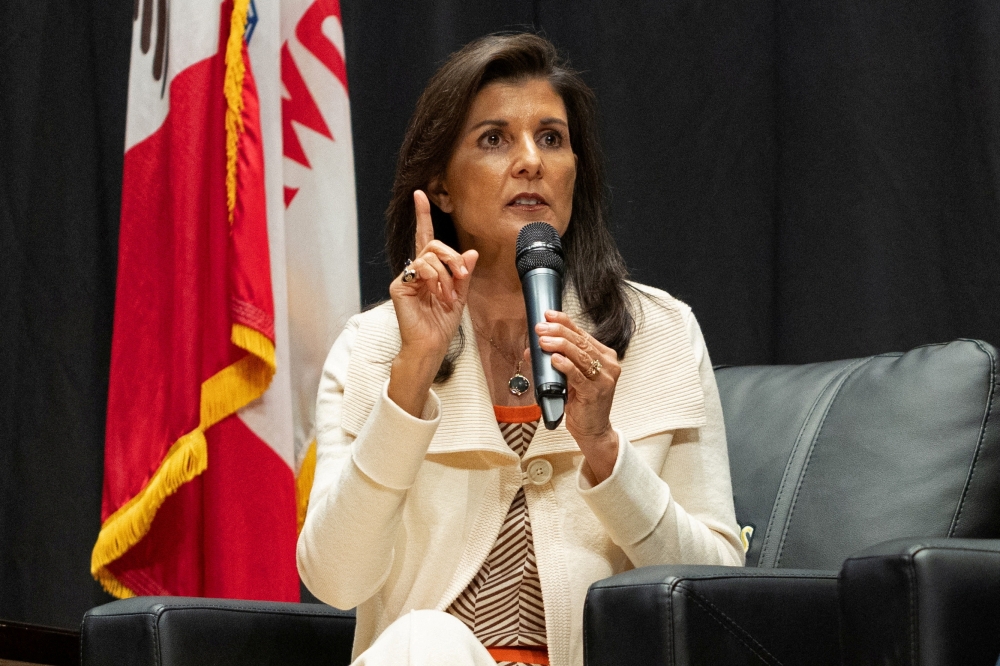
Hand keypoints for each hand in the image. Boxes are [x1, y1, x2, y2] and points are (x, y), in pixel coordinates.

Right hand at [387, 190, 477, 415]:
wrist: (431, 345)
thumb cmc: (441, 324)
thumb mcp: (460, 296)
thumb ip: (464, 274)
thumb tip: (471, 252)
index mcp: (428, 271)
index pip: (425, 238)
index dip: (423, 216)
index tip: (420, 195)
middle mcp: (415, 271)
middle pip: (433, 245)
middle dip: (452, 256)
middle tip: (461, 274)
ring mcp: (406, 278)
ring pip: (429, 256)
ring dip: (447, 274)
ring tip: (449, 295)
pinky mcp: (400, 285)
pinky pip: (422, 269)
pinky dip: (437, 280)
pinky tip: (438, 296)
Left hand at [534, 311, 620, 481]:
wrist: (593, 430)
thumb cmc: (582, 402)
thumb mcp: (569, 377)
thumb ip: (556, 361)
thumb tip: (531, 349)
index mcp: (605, 356)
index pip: (583, 333)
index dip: (565, 322)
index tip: (548, 315)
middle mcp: (608, 365)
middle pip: (581, 342)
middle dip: (558, 332)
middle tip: (540, 328)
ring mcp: (604, 379)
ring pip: (581, 355)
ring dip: (559, 345)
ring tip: (543, 341)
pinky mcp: (596, 393)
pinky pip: (578, 375)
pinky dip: (565, 365)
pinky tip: (554, 359)